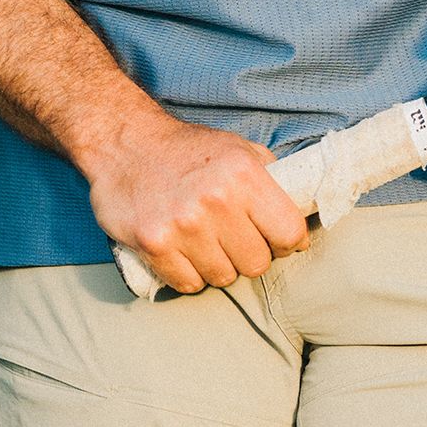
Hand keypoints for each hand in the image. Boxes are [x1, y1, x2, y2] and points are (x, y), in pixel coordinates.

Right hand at [85, 112, 308, 293]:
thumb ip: (270, 176)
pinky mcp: (154, 245)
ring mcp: (183, 225)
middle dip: (250, 254)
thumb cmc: (187, 149)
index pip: (289, 231)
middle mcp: (216, 200)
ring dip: (218, 265)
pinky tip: (183, 251)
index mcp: (243, 173)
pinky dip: (190, 274)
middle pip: (257, 263)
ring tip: (206, 241)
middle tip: (235, 239)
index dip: (289, 242)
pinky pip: (189, 285)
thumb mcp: (237, 148)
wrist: (125, 142)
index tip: (279, 240)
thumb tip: (302, 208)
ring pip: (223, 277)